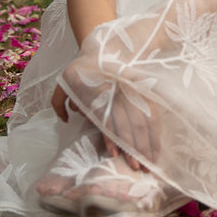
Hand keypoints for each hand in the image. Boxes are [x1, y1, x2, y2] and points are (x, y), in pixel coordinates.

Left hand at [54, 53, 156, 171]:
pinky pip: (153, 115)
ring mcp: (135, 94)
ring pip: (145, 121)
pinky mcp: (145, 94)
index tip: (116, 154)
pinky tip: (156, 148)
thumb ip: (60, 101)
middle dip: (135, 147)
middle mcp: (120, 94)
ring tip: (150, 163)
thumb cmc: (83, 69)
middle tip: (138, 168)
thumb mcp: (64, 81)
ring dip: (148, 144)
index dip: (112, 137)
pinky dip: (156, 133)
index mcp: (101, 92)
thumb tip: (66, 118)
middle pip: (130, 123)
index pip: (109, 118)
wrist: (104, 47)